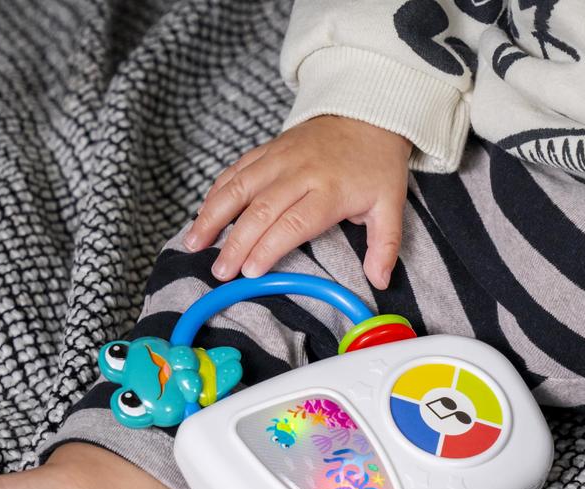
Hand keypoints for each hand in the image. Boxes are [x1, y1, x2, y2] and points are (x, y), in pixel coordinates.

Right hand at [184, 115, 412, 289]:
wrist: (368, 111)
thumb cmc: (376, 164)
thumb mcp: (391, 205)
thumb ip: (384, 245)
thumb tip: (380, 280)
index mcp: (329, 190)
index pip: (293, 223)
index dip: (268, 247)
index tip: (250, 272)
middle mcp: (299, 171)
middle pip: (260, 210)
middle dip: (236, 242)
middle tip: (220, 271)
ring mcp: (279, 157)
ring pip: (238, 186)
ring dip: (213, 215)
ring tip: (193, 243)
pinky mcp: (268, 149)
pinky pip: (236, 170)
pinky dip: (215, 192)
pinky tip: (201, 213)